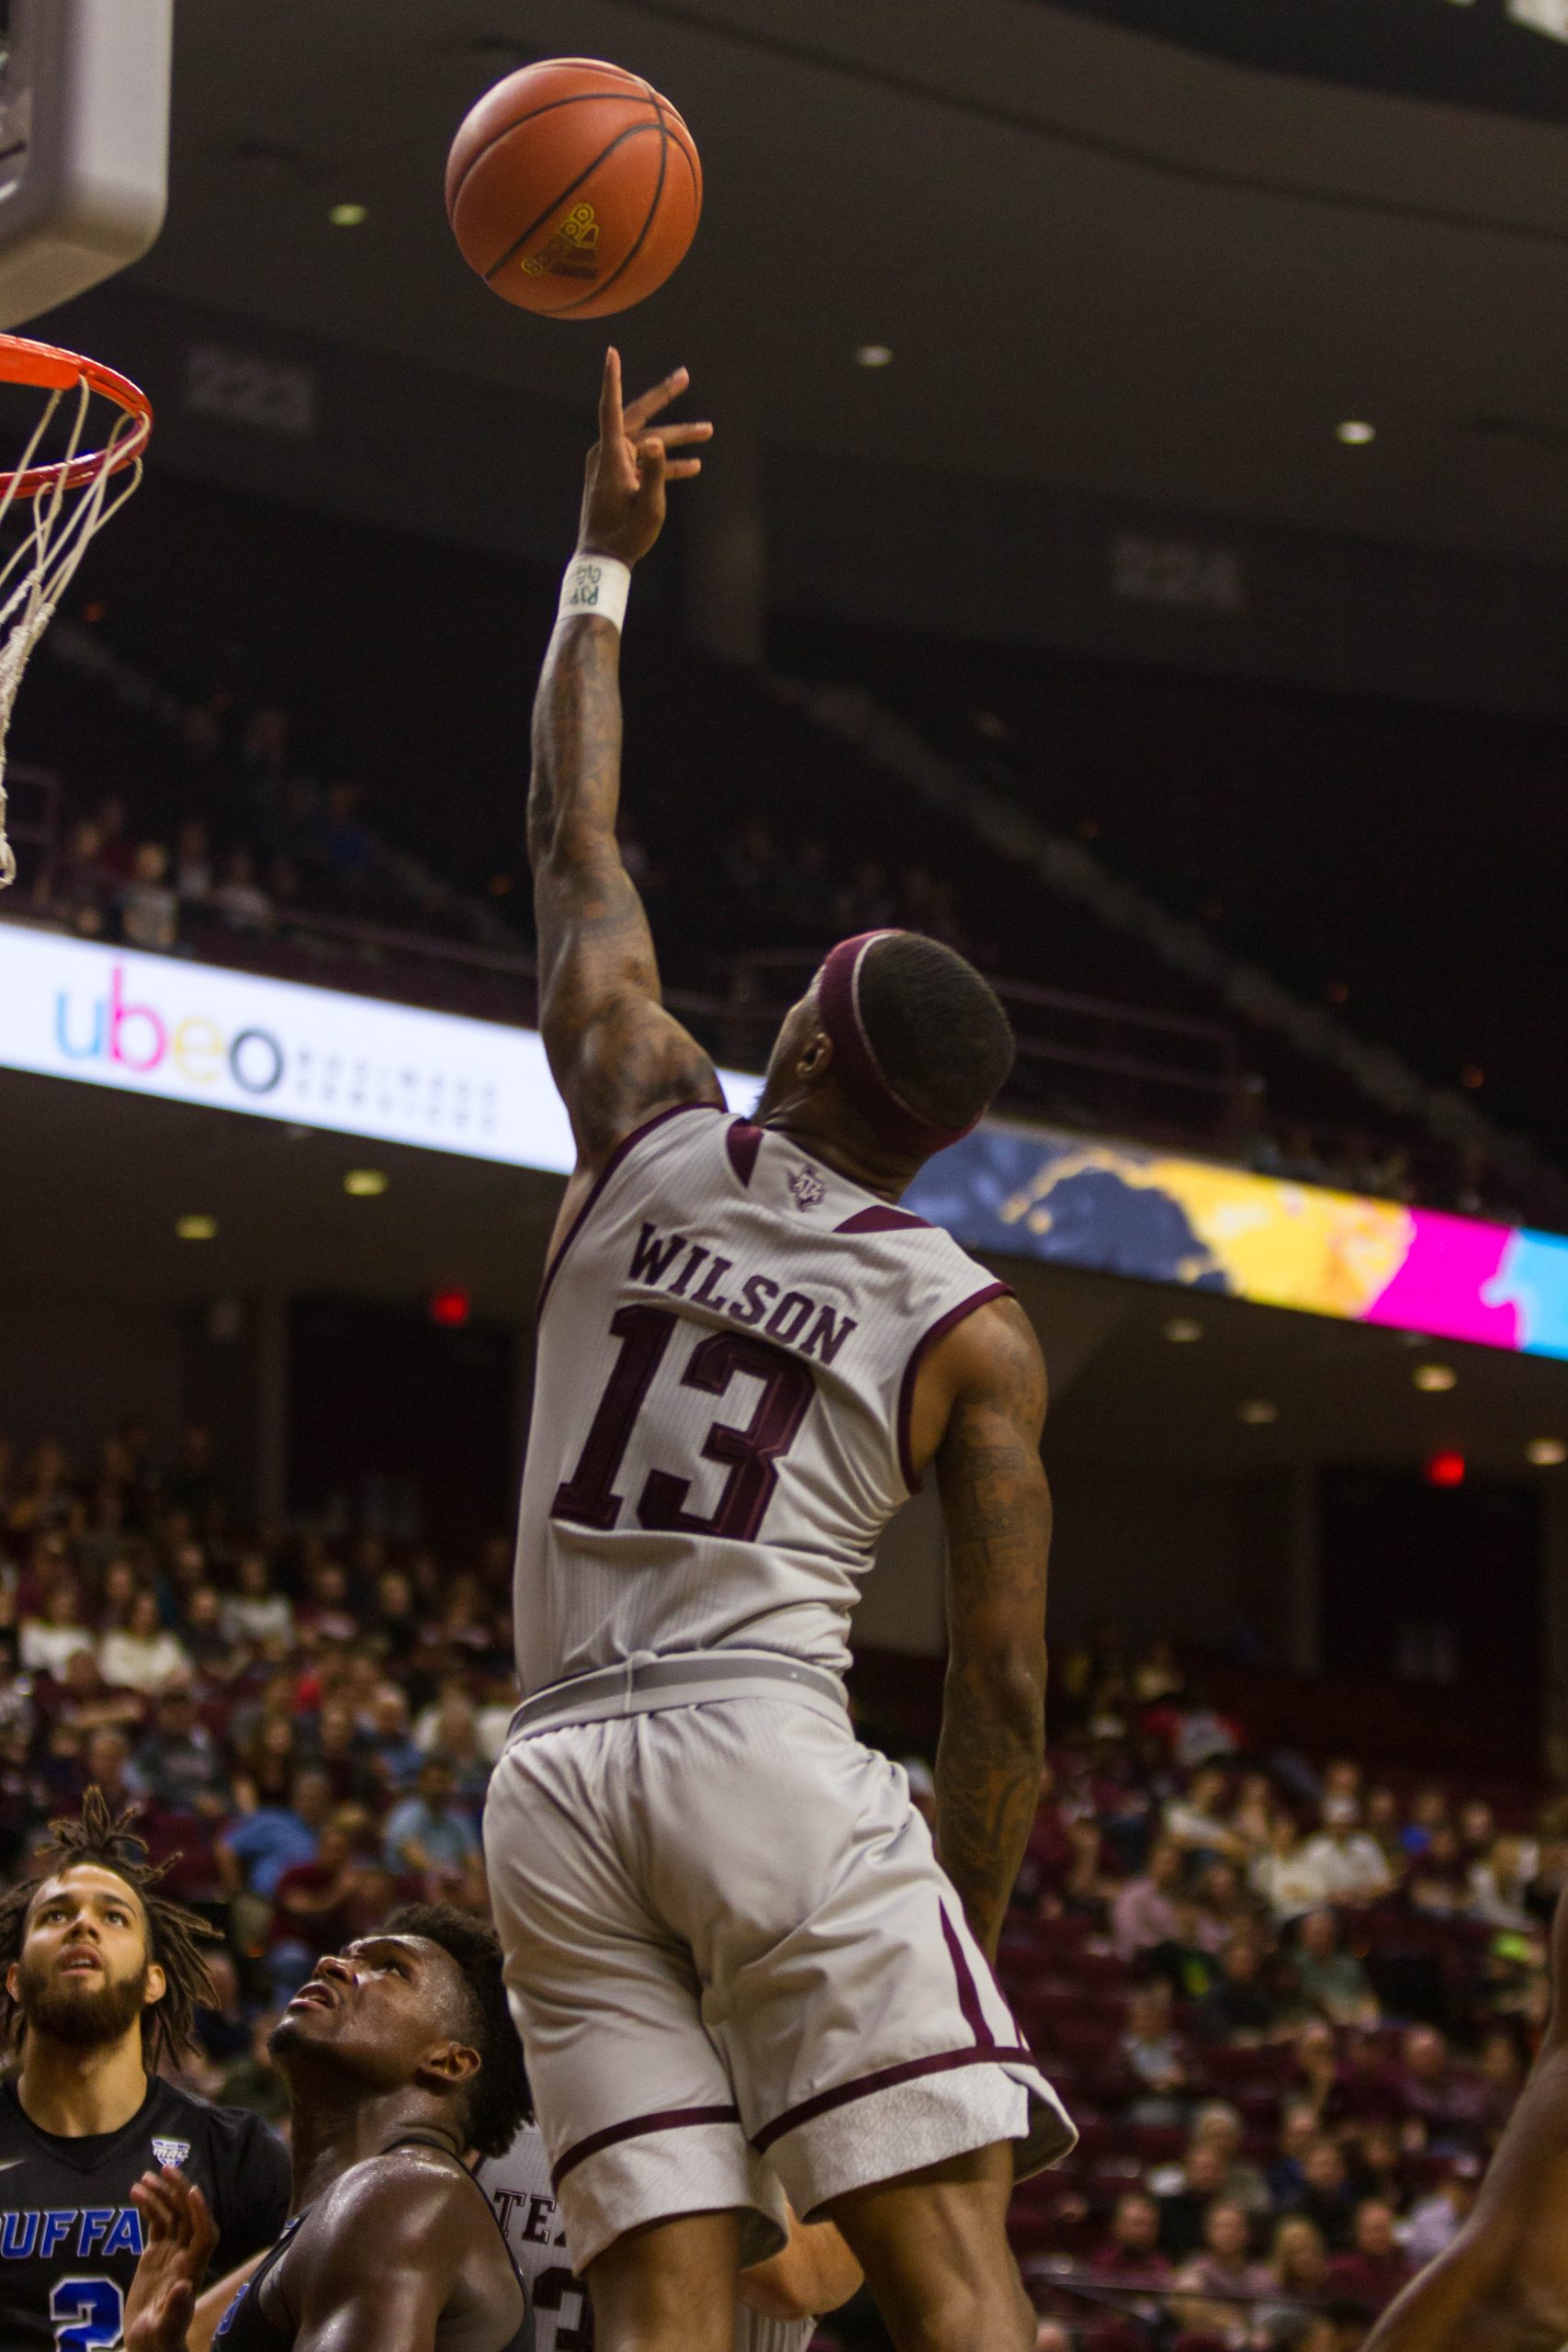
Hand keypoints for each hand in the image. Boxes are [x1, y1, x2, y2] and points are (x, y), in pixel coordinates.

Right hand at [126, 2167, 217, 2351]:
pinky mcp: (155, 2254)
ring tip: (143, 2178)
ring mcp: (171, 2252)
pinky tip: (135, 2192)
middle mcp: (186, 2254)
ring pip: (171, 2215)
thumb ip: (175, 2309)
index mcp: (193, 2268)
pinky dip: (147, 2206)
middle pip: (188, 2215)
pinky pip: (155, 2223)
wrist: (149, 2344)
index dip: (201, 2213)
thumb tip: (184, 2287)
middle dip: (179, 2191)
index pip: (205, 2233)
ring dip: (160, 2194)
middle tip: (165, 2168)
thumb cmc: (160, 2339)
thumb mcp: (166, 2329)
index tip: (193, 2192)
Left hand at [578, 348, 711, 566]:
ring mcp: (613, 465)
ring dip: (677, 438)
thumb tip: (657, 442)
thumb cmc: (625, 536)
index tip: (612, 352)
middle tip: (685, 376)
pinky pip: (645, 462)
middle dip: (664, 398)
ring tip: (708, 431)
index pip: (612, 408)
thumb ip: (655, 472)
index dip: (614, 379)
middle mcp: (609, 454)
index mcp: (611, 456)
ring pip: (649, 442)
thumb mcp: (647, 506)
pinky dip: (666, 462)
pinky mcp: (619, 478)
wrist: (604, 560)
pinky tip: (693, 465)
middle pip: (638, 417)